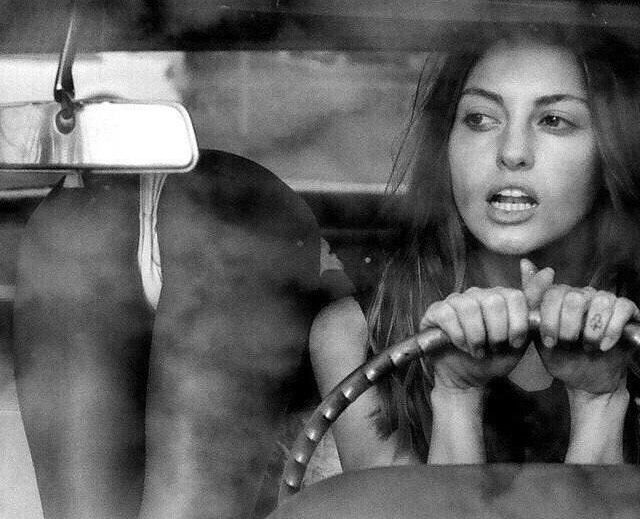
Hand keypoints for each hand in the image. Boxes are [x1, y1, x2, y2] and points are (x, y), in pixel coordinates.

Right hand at [420, 286, 529, 389]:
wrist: (469, 378)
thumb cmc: (494, 358)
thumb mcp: (520, 338)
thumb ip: (533, 306)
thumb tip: (549, 271)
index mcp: (499, 297)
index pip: (515, 297)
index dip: (517, 324)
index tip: (515, 343)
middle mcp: (477, 294)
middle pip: (494, 301)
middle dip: (497, 332)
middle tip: (494, 347)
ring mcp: (455, 301)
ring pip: (470, 307)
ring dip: (477, 336)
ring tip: (478, 350)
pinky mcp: (436, 311)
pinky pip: (448, 315)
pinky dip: (458, 335)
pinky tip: (462, 346)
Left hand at [527, 266, 639, 393]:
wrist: (586, 379)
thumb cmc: (561, 356)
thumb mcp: (538, 335)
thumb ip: (531, 302)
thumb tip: (524, 262)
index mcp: (560, 297)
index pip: (552, 292)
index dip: (549, 320)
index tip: (549, 341)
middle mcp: (582, 294)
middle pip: (575, 297)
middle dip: (569, 327)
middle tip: (569, 344)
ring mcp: (604, 301)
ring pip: (601, 301)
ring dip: (592, 330)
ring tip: (588, 346)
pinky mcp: (626, 311)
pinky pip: (623, 307)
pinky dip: (612, 329)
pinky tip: (604, 345)